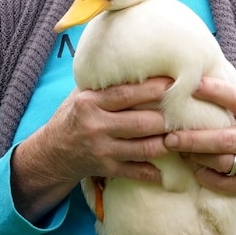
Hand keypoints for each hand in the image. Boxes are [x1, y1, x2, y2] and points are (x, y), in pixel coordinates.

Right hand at [11, 77, 171, 220]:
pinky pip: (137, 172)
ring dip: (166, 143)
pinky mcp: (106, 169)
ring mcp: (102, 150)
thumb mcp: (80, 95)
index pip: (126, 94)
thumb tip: (135, 61)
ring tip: (180, 136)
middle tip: (184, 112)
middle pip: (141, 122)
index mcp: (89, 103)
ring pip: (145, 148)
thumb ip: (104, 83)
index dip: (152, 89)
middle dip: (166, 118)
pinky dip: (154, 172)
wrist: (51, 153)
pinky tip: (166, 168)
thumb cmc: (72, 117)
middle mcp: (96, 126)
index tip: (174, 82)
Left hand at [162, 76, 235, 223]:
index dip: (215, 91)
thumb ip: (234, 101)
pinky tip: (194, 167)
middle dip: (194, 139)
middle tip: (170, 137)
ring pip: (222, 163)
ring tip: (178, 150)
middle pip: (225, 140)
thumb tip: (195, 80)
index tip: (191, 86)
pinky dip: (205, 177)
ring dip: (196, 157)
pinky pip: (224, 184)